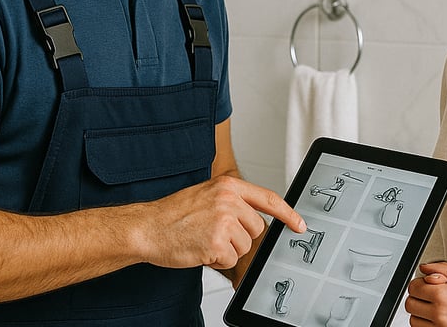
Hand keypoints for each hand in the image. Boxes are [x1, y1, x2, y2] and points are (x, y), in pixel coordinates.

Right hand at [136, 175, 305, 269]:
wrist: (147, 227)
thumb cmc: (173, 214)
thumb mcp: (206, 195)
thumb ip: (232, 202)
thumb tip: (255, 219)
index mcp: (227, 186)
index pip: (268, 198)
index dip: (288, 213)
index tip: (299, 225)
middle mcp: (228, 201)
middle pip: (256, 229)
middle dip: (240, 237)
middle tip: (214, 233)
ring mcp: (223, 222)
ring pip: (244, 247)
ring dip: (227, 250)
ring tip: (203, 239)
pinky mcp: (216, 243)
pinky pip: (230, 260)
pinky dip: (217, 261)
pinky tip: (200, 249)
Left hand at [405, 262, 446, 325]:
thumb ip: (440, 269)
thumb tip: (424, 269)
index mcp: (443, 296)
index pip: (413, 288)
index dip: (419, 284)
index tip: (425, 285)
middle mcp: (441, 316)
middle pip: (410, 305)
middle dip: (418, 298)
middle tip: (429, 296)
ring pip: (414, 321)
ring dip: (421, 314)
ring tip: (435, 308)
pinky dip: (427, 325)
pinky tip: (438, 319)